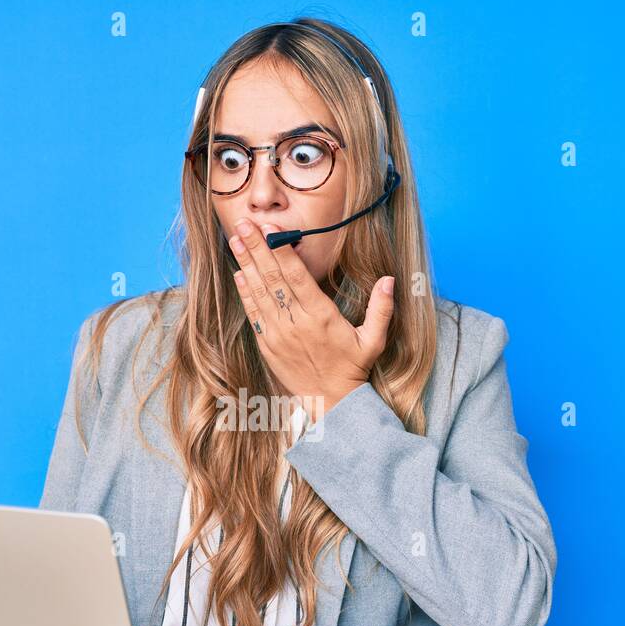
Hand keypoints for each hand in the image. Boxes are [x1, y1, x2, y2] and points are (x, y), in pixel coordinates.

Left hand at [226, 217, 395, 423]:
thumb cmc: (353, 368)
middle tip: (243, 222)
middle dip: (256, 248)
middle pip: (273, 278)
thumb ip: (382, 308)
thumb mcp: (374, 340)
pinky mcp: (268, 346)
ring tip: (235, 239)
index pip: (296, 275)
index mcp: (321, 316)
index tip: (270, 228)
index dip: (281, 249)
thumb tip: (389, 280)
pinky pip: (254, 314)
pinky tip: (238, 273)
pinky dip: (245, 293)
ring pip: (260, 293)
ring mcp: (279, 334)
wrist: (331, 402)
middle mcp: (296, 322)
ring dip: (246, 264)